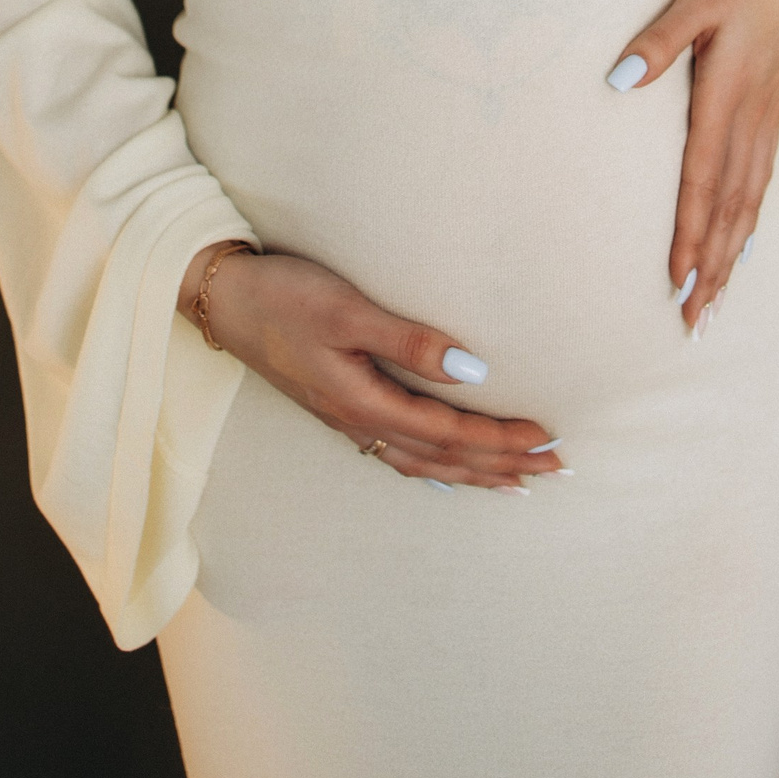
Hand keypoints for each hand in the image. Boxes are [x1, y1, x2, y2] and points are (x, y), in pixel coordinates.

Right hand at [178, 245, 563, 490]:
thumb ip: (409, 340)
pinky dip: (434, 467)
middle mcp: (359, 421)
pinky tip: (446, 473)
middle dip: (501, 465)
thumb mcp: (347, 310)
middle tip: (555, 468)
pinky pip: (399, 453)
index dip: (501, 439)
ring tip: (516, 481)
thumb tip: (474, 371)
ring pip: (424, 462)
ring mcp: (347, 419)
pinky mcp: (339, 406)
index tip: (549, 437)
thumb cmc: (285, 296)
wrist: (223, 299)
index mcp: (365, 402)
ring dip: (473, 473)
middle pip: (444, 457)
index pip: (450, 432)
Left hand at [607, 0, 778, 337]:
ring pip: (751, 200)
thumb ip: (660, 40)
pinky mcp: (774, 105)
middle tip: (694, 321)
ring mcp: (768, 113)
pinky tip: (746, 244)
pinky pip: (763, 178)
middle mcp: (753, 115)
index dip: (691, 234)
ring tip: (716, 301)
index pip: (705, 180)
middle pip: (732, 207)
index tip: (678, 283)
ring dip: (733, 254)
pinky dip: (752, 220)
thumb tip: (617, 82)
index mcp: (729, 93)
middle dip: (713, 266)